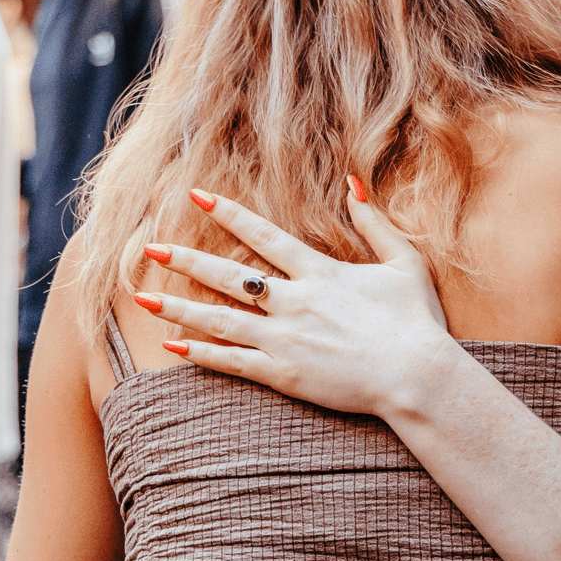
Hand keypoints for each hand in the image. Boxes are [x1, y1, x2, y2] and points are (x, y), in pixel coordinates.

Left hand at [134, 185, 454, 419]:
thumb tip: (353, 183)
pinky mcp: (284, 374)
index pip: (263, 236)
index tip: (196, 197)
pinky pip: (233, 362)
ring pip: (220, 319)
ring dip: (178, 308)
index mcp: (321, 273)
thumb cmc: (417, 323)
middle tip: (150, 249)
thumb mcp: (405, 263)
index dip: (228, 214)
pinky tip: (173, 348)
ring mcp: (285, 340)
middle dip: (186, 261)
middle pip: (229, 276)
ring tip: (142, 298)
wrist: (418, 377)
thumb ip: (376, 223)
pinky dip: (201, 354)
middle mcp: (295, 302)